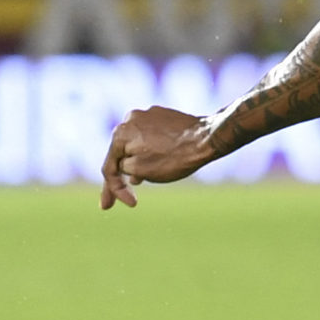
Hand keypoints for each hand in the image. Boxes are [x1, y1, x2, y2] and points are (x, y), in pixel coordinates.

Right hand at [101, 106, 215, 209]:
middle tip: (111, 202)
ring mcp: (147, 115)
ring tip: (137, 180)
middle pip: (120, 153)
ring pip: (135, 145)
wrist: (208, 138)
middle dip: (119, 178)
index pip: (110, 167)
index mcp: (120, 133)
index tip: (130, 204)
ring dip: (135, 163)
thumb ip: (125, 170)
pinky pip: (151, 137)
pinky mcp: (163, 115)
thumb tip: (125, 168)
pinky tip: (156, 162)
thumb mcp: (142, 171)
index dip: (114, 190)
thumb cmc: (176, 157)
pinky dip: (150, 151)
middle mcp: (130, 119)